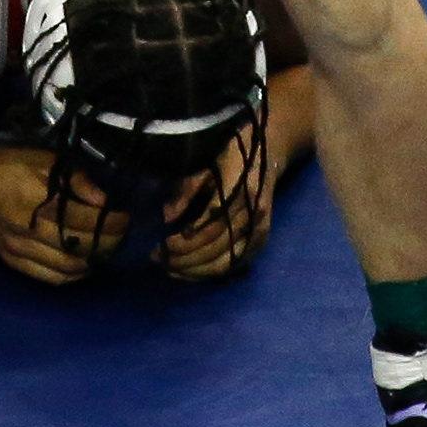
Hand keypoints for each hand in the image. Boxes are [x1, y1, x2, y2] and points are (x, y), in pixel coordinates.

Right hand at [0, 146, 126, 284]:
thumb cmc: (8, 166)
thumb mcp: (43, 159)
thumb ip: (75, 179)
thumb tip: (103, 200)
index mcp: (36, 196)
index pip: (83, 217)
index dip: (110, 221)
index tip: (125, 217)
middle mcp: (27, 227)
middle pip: (78, 245)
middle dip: (107, 243)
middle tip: (122, 236)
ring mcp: (19, 248)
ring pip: (66, 266)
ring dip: (93, 262)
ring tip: (107, 251)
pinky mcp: (13, 261)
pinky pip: (49, 278)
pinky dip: (72, 276)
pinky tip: (84, 266)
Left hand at [157, 134, 270, 282]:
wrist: (268, 153)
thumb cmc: (231, 155)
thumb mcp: (206, 164)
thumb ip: (187, 189)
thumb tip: (166, 217)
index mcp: (239, 189)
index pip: (212, 222)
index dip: (187, 238)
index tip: (163, 243)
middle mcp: (253, 213)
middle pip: (218, 245)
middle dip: (185, 257)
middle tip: (158, 259)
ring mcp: (260, 230)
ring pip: (227, 261)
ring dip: (196, 270)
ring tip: (170, 270)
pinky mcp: (261, 241)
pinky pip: (235, 265)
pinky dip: (212, 273)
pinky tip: (192, 272)